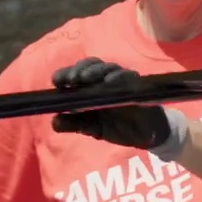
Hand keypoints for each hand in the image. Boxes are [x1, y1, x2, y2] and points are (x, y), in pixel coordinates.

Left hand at [49, 58, 175, 150]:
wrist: (146, 135)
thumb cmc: (119, 127)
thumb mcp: (93, 128)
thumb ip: (75, 124)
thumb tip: (54, 121)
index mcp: (92, 88)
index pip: (77, 74)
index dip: (66, 74)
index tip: (57, 81)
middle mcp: (105, 81)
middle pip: (90, 65)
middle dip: (79, 69)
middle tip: (70, 79)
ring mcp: (122, 81)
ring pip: (107, 67)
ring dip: (95, 70)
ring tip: (85, 78)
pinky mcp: (137, 85)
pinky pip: (128, 76)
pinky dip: (118, 77)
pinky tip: (108, 82)